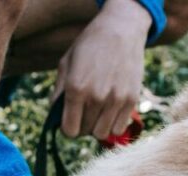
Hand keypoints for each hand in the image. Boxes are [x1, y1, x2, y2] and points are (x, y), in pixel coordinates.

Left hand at [54, 0, 150, 139]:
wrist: (121, 29)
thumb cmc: (89, 46)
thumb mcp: (66, 64)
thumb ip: (57, 93)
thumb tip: (55, 118)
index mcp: (76, 88)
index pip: (69, 130)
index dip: (67, 127)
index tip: (69, 120)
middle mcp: (96, 97)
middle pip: (85, 132)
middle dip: (81, 125)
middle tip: (83, 112)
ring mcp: (116, 99)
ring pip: (102, 134)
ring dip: (97, 126)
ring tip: (96, 112)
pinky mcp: (131, 99)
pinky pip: (119, 128)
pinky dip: (112, 123)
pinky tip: (109, 110)